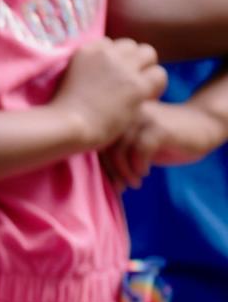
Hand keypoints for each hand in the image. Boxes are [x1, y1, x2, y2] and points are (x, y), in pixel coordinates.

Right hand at [54, 38, 165, 150]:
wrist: (70, 124)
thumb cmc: (66, 110)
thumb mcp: (70, 78)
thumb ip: (89, 69)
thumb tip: (105, 73)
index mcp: (86, 50)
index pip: (109, 44)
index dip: (114, 61)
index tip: (111, 78)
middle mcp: (105, 53)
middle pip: (131, 45)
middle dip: (134, 60)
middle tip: (130, 82)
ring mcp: (122, 68)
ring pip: (148, 53)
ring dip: (147, 69)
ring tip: (141, 89)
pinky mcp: (136, 85)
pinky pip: (158, 75)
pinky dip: (156, 86)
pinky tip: (146, 99)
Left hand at [104, 100, 226, 188]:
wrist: (202, 124)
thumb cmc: (167, 139)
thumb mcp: (138, 144)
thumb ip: (120, 151)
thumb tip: (102, 177)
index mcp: (119, 115)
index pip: (99, 140)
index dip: (101, 164)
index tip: (110, 182)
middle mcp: (127, 113)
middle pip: (106, 145)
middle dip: (111, 171)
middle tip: (120, 187)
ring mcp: (143, 118)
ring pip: (120, 148)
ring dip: (125, 171)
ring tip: (135, 183)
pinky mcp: (160, 127)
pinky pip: (140, 148)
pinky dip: (139, 165)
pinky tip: (145, 172)